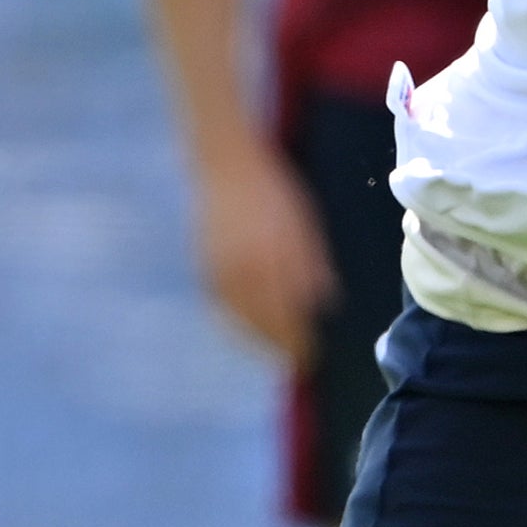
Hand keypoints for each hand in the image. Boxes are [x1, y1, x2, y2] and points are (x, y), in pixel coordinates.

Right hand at [190, 139, 332, 359]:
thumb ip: (312, 266)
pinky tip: (248, 325)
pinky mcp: (204, 269)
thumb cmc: (274, 194)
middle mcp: (243, 273)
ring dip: (257, 339)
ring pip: (239, 320)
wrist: (227, 168)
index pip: (286, 318)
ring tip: (273, 347)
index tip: (310, 358)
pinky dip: (236, 322)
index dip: (298, 342)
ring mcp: (220, 272)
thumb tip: (322, 303)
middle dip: (279, 345)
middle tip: (295, 357)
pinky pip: (221, 307)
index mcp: (272, 262)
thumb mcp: (305, 227)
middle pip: (261, 326)